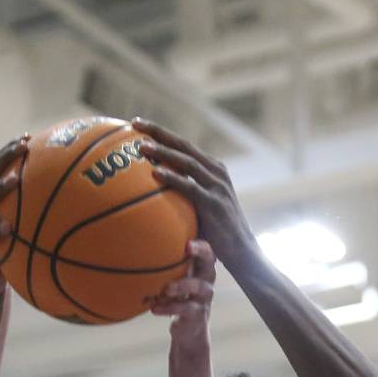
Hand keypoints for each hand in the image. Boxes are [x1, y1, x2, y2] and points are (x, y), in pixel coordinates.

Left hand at [133, 118, 261, 270]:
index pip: (184, 145)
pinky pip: (190, 187)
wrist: (241, 252)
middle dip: (159, 132)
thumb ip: (181, 196)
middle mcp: (216, 172)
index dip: (162, 133)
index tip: (138, 124)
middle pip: (184, 146)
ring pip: (187, 162)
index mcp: (212, 169)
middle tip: (135, 124)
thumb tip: (147, 193)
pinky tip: (155, 173)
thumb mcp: (199, 209)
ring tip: (141, 146)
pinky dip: (173, 178)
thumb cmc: (216, 234)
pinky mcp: (215, 203)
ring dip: (164, 152)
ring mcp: (217, 186)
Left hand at [150, 239, 216, 345]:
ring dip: (182, 285)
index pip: (205, 251)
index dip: (199, 244)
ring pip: (199, 286)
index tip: (187, 241)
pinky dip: (169, 308)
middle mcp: (206, 280)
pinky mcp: (198, 314)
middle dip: (200, 252)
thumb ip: (165, 268)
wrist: (188, 329)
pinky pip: (186, 309)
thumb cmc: (177, 298)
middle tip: (187, 248)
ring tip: (166, 289)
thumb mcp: (173, 281)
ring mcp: (204, 298)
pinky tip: (154, 309)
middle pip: (210, 262)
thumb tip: (134, 251)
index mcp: (200, 268)